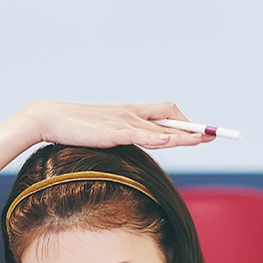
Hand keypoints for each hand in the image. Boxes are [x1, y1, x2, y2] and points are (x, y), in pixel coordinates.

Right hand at [27, 100, 215, 150]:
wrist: (50, 120)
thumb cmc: (75, 129)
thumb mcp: (104, 134)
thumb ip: (122, 138)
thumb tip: (132, 149)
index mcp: (130, 113)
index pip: (166, 114)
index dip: (186, 123)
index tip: (203, 132)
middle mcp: (131, 113)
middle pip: (170, 117)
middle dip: (192, 127)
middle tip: (212, 136)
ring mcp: (122, 121)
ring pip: (159, 127)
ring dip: (182, 134)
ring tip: (201, 139)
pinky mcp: (112, 131)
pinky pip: (138, 133)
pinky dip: (155, 136)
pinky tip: (168, 140)